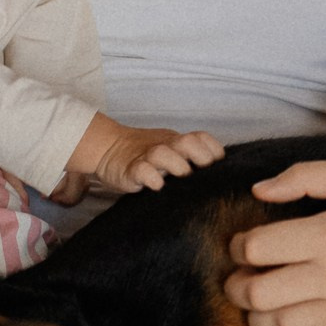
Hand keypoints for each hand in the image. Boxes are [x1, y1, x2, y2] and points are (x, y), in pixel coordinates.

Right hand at [85, 123, 224, 194]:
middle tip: (202, 173)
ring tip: (181, 178)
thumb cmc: (145, 154)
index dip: (213, 151)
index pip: (202, 138)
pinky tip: (158, 186)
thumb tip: (217, 174)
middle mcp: (165, 145)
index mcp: (177, 141)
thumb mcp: (169, 149)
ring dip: (177, 166)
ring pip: (164, 153)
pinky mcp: (131, 169)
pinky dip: (152, 178)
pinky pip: (143, 171)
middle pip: (188, 141)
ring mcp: (147, 156)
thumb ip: (189, 157)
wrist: (108, 148)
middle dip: (200, 157)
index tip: (217, 166)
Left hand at [227, 161, 325, 325]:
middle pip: (257, 294)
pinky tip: (302, 322)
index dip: (238, 246)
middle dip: (237, 286)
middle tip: (243, 277)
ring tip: (267, 302)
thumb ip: (305, 176)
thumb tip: (259, 191)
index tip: (245, 244)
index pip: (256, 249)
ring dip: (260, 317)